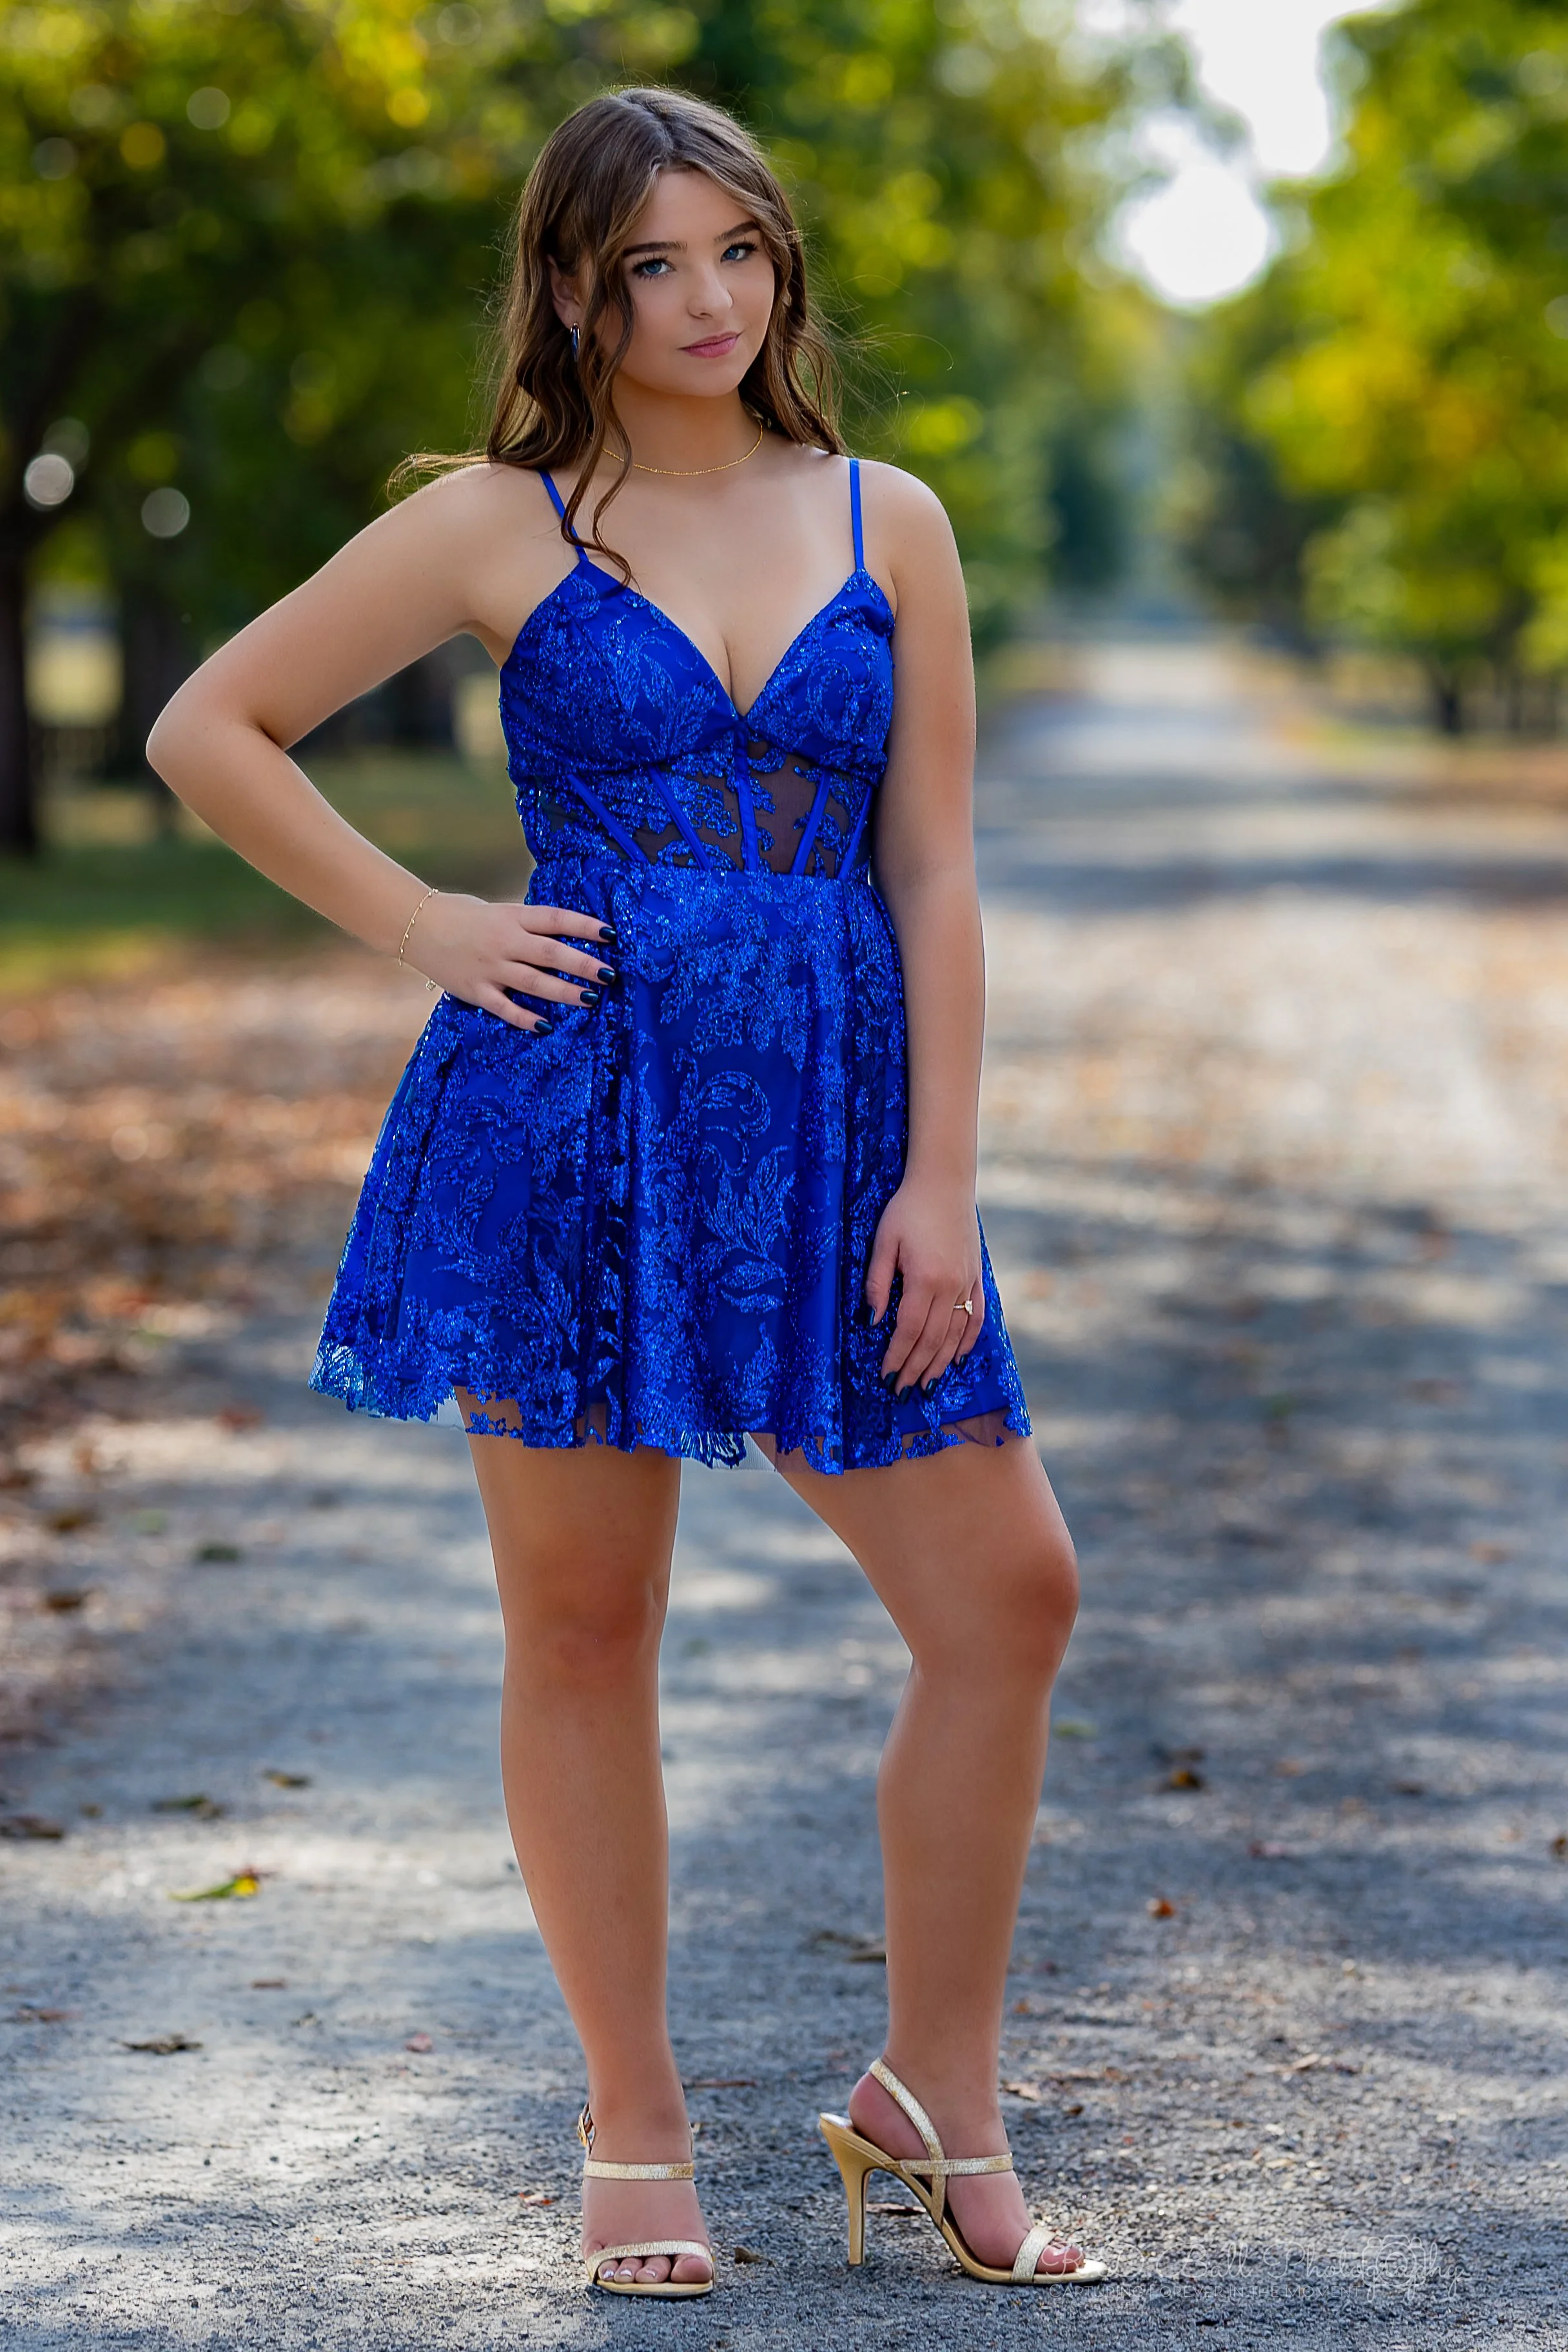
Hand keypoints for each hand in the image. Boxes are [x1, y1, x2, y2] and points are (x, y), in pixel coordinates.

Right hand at [401, 891, 617, 1030]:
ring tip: (591, 999)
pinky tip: (547, 1026)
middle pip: (551, 953)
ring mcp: (490, 968)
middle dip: (583, 964)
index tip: (611, 935)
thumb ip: (526, 924)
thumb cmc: (461, 915)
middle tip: (609, 974)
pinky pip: (505, 1008)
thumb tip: (562, 936)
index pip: (556, 919)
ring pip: (534, 982)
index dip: (585, 926)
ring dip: (565, 992)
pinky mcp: (476, 990)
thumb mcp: (497, 911)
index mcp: (511, 917)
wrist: (415, 925)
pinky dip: (526, 1018)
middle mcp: (503, 942)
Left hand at [865, 1175, 985, 1394]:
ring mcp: (968, 1282)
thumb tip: (872, 1322)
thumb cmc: (907, 1209)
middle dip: (916, 1368)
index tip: (886, 1376)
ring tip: (926, 1384)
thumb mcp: (883, 1242)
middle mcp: (952, 1286)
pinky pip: (976, 1316)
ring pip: (956, 1334)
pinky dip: (967, 1341)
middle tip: (902, 1391)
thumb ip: (878, 1283)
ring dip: (940, 1362)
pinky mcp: (977, 1276)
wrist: (944, 1182)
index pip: (910, 1330)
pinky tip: (957, 1357)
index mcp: (925, 1279)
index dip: (898, 1356)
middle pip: (933, 1339)